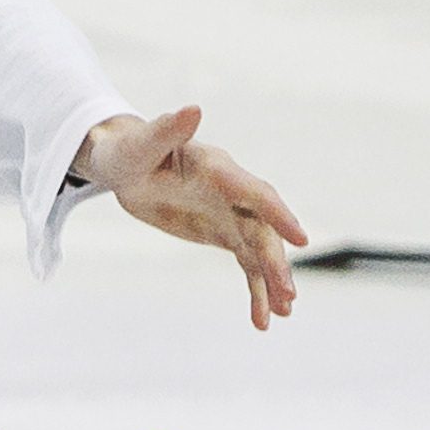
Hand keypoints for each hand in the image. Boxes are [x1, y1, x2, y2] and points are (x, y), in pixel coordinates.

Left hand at [76, 106, 307, 330]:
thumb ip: (166, 130)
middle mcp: (233, 193)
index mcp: (218, 170)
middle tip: (287, 295)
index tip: (301, 239)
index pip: (255, 192)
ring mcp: (231, 215)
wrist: (128, 166)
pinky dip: (256, 291)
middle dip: (275, 261)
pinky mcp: (224, 233)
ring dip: (272, 281)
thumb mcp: (141, 145)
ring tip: (284, 313)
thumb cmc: (131, 150)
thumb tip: (192, 109)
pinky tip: (263, 320)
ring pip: (260, 252)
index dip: (278, 214)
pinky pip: (247, 265)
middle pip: (263, 230)